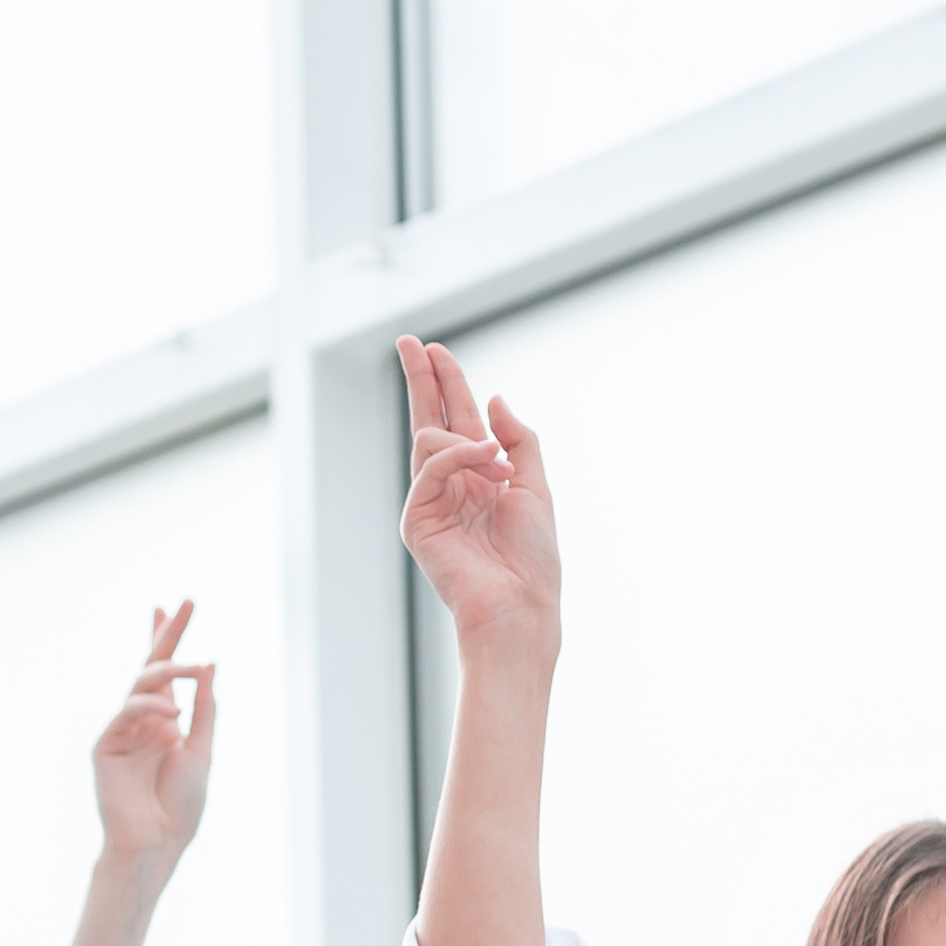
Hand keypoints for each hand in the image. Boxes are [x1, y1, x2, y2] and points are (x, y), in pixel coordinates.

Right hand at [87, 602, 217, 870]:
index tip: (177, 605)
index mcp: (165, 722)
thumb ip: (205, 708)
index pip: (167, 674)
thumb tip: (209, 664)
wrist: (157, 843)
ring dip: (169, 671)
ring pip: (141, 685)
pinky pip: (127, 712)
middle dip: (166, 634)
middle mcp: (143, 722)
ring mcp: (123, 732)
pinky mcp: (106, 746)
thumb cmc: (180, 806)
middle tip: (182, 603)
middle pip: (151, 667)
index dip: (170, 639)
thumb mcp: (202, 749)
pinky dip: (151, 706)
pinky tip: (174, 711)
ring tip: (196, 667)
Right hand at [395, 336, 557, 646]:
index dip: (445, 383)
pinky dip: (460, 457)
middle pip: (428, 419)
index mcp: (477, 475)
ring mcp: (429, 501)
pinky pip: (431, 467)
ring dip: (469, 441)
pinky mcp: (418, 520)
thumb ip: (518, 440)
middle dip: (421, 379)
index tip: (434, 350)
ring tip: (499, 466)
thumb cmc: (532, 557)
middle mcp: (450, 484)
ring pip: (430, 440)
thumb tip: (493, 398)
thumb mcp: (536, 485)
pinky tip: (491, 465)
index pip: (455, 419)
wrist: (520, 604)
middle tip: (409, 341)